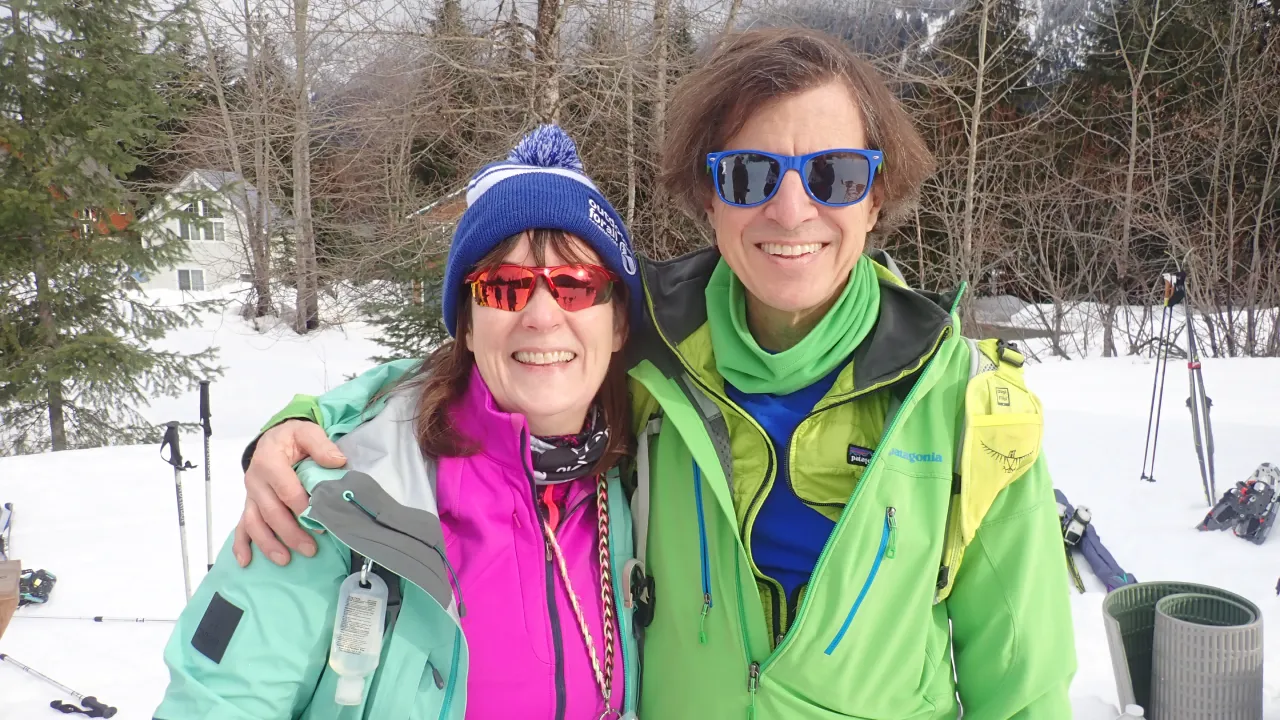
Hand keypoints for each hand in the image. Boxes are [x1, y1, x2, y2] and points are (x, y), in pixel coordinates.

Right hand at [233, 419, 346, 566]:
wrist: (273, 439)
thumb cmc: (291, 438)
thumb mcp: (307, 432)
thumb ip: (321, 445)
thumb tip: (337, 461)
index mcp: (269, 461)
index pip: (286, 489)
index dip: (302, 507)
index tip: (320, 521)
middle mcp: (255, 480)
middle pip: (271, 511)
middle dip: (290, 533)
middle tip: (310, 549)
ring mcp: (250, 495)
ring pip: (254, 523)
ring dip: (268, 543)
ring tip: (285, 560)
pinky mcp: (249, 504)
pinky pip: (241, 526)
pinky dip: (241, 545)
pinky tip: (246, 561)